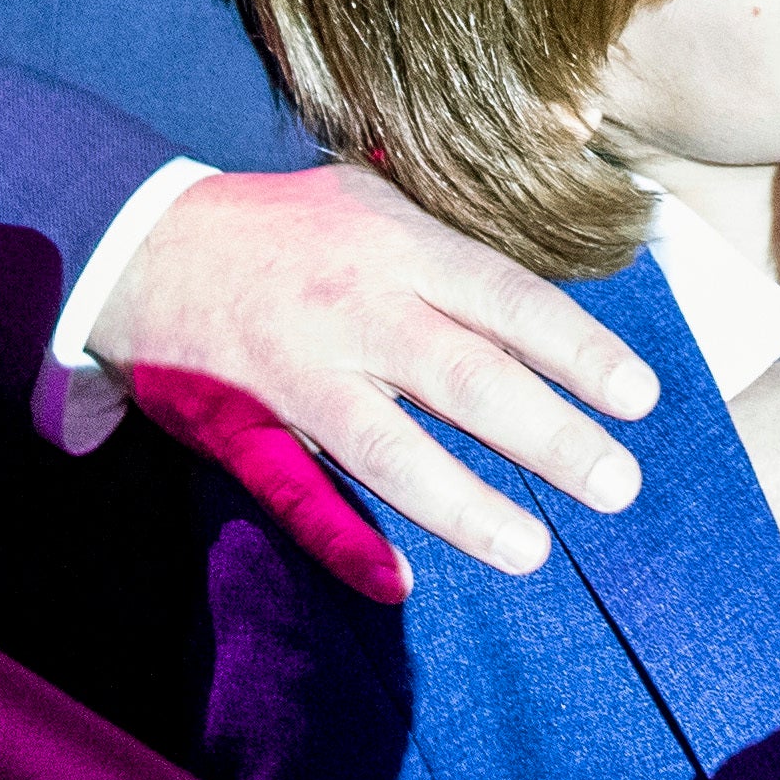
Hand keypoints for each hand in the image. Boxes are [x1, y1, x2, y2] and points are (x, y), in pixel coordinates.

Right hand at [95, 166, 655, 602]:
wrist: (140, 243)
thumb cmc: (282, 223)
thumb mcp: (370, 194)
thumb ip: (452, 234)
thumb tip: (549, 242)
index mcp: (397, 248)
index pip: (506, 300)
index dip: (576, 349)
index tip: (638, 394)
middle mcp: (356, 312)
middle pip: (465, 379)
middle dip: (548, 435)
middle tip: (618, 484)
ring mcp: (299, 376)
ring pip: (389, 448)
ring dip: (463, 504)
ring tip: (533, 550)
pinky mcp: (247, 428)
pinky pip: (296, 494)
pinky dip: (344, 542)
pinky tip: (399, 584)